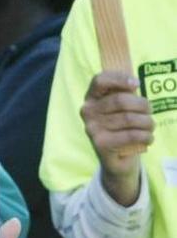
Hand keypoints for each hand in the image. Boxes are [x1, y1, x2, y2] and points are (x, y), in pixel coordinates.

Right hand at [81, 72, 153, 204]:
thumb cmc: (121, 127)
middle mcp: (88, 112)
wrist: (116, 158)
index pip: (100, 80)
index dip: (119, 79)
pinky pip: (131, 135)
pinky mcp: (100, 143)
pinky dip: (146, 136)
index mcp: (91, 98)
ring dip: (148, 122)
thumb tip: (133, 84)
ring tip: (150, 126)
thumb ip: (123, 94)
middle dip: (143, 105)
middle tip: (150, 111)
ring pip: (129, 118)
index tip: (136, 84)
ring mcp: (92, 128)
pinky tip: (148, 138)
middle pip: (121, 100)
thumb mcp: (121, 108)